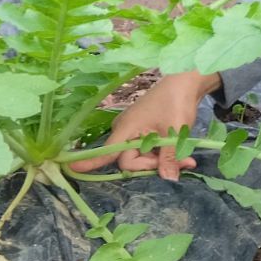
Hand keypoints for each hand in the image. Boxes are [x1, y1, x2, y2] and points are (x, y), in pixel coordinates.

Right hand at [67, 71, 219, 180]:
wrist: (186, 81)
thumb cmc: (176, 101)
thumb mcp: (175, 131)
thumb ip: (169, 157)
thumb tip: (168, 179)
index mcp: (126, 128)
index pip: (108, 152)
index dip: (92, 162)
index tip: (73, 169)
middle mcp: (126, 131)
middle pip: (131, 160)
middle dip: (154, 165)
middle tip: (184, 163)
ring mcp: (135, 131)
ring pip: (143, 157)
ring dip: (163, 161)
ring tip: (187, 160)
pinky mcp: (145, 132)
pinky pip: (150, 150)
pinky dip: (164, 154)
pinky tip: (183, 156)